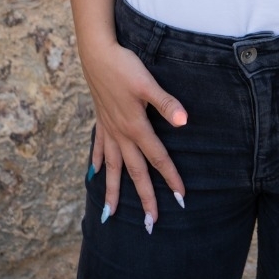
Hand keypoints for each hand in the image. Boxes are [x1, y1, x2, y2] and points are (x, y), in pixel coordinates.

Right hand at [82, 40, 187, 230]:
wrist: (96, 54)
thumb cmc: (124, 66)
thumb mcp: (147, 83)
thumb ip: (166, 103)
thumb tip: (184, 121)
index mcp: (135, 127)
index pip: (157, 158)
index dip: (170, 177)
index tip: (181, 198)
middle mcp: (121, 134)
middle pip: (134, 171)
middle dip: (143, 197)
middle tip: (150, 224)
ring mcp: (109, 129)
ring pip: (113, 167)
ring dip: (113, 191)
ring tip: (109, 215)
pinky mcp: (101, 120)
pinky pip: (100, 147)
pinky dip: (98, 162)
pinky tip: (95, 174)